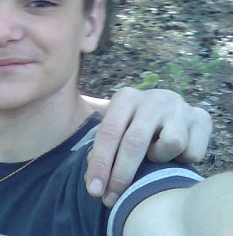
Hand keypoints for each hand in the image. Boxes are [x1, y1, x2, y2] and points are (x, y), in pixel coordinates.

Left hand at [84, 87, 211, 206]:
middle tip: (111, 199)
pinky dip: (181, 160)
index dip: (100, 163)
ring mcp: (179, 107)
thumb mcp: (117, 130)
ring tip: (155, 155)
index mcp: (126, 97)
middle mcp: (153, 99)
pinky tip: (175, 153)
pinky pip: (192, 152)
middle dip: (121, 174)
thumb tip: (95, 181)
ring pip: (170, 145)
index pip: (108, 132)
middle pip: (135, 141)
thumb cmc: (135, 124)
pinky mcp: (202, 119)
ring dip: (159, 159)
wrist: (170, 110)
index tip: (94, 190)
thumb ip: (103, 151)